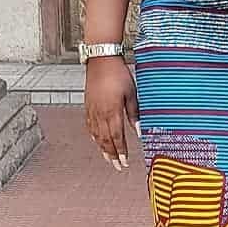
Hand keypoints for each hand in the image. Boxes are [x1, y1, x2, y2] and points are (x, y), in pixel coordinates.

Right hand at [84, 56, 139, 171]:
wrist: (101, 60)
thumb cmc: (118, 74)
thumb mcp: (131, 93)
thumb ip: (134, 114)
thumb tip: (139, 131)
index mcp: (112, 112)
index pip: (117, 138)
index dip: (121, 152)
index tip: (125, 162)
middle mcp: (100, 114)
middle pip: (106, 140)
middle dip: (112, 155)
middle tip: (118, 166)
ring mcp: (92, 110)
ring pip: (96, 135)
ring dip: (103, 149)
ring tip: (108, 159)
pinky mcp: (88, 106)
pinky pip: (90, 126)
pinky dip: (94, 136)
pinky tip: (97, 141)